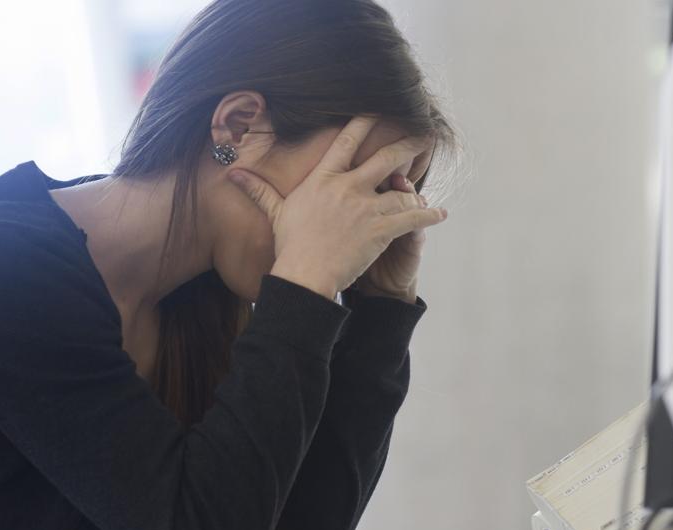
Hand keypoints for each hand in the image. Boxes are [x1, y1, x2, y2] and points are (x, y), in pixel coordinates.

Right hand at [227, 116, 446, 299]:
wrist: (303, 275)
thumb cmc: (290, 246)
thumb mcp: (276, 213)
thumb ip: (260, 190)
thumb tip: (233, 175)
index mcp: (323, 179)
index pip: (346, 141)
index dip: (364, 122)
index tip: (379, 110)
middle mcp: (347, 187)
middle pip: (385, 158)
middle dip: (407, 146)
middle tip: (423, 138)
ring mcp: (365, 208)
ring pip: (402, 192)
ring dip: (417, 194)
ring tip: (426, 197)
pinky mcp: (380, 229)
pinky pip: (411, 218)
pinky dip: (428, 216)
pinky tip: (439, 215)